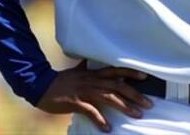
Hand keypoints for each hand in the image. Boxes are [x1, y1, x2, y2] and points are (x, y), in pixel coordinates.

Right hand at [36, 60, 152, 132]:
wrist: (40, 85)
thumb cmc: (60, 80)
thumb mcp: (76, 71)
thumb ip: (86, 66)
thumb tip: (89, 60)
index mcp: (94, 73)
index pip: (117, 71)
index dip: (131, 73)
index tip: (145, 77)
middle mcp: (92, 80)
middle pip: (118, 86)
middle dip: (135, 95)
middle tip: (148, 104)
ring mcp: (85, 91)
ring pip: (109, 98)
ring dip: (124, 107)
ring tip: (137, 114)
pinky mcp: (76, 102)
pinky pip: (91, 112)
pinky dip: (100, 120)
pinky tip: (108, 128)